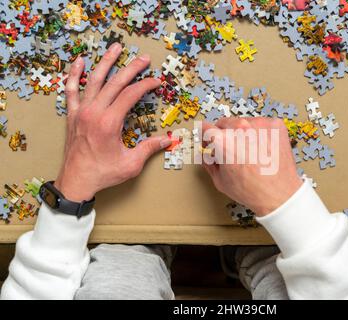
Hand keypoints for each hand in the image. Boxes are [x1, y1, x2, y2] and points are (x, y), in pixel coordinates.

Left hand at [54, 43, 170, 201]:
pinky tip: (79, 62)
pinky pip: (72, 90)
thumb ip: (150, 148)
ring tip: (115, 48)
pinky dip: (75, 74)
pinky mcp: (73, 115)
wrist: (76, 181)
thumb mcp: (131, 163)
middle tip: (144, 58)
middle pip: (115, 83)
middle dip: (131, 69)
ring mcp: (81, 111)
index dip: (145, 85)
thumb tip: (169, 139)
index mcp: (109, 122)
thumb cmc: (103, 173)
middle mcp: (94, 112)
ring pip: (94, 80)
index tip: (156, 82)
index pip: (130, 95)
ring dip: (106, 62)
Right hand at [201, 117, 302, 216]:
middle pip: (224, 123)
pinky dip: (260, 134)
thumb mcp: (220, 180)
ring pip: (244, 123)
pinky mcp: (275, 125)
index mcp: (224, 140)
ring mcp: (260, 124)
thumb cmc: (252, 190)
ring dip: (243, 133)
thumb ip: (209, 163)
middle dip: (224, 135)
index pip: (206, 128)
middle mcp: (242, 127)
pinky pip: (262, 125)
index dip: (205, 137)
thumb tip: (207, 155)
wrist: (279, 195)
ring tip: (250, 152)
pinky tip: (263, 149)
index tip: (209, 140)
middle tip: (231, 150)